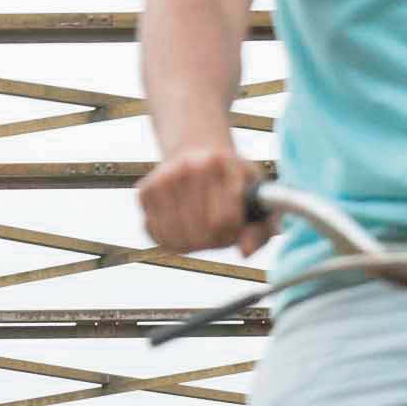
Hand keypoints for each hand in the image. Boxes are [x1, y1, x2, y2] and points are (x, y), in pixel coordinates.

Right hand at [138, 144, 267, 256]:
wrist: (198, 152)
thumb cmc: (234, 181)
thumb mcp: (258, 199)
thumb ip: (262, 230)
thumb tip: (244, 253)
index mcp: (221, 163)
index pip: (223, 221)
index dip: (231, 233)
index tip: (234, 225)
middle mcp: (189, 166)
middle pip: (201, 234)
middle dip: (214, 240)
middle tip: (219, 229)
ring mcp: (163, 178)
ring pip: (178, 239)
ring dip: (193, 244)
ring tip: (202, 227)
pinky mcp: (145, 191)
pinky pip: (157, 235)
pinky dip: (172, 241)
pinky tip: (183, 226)